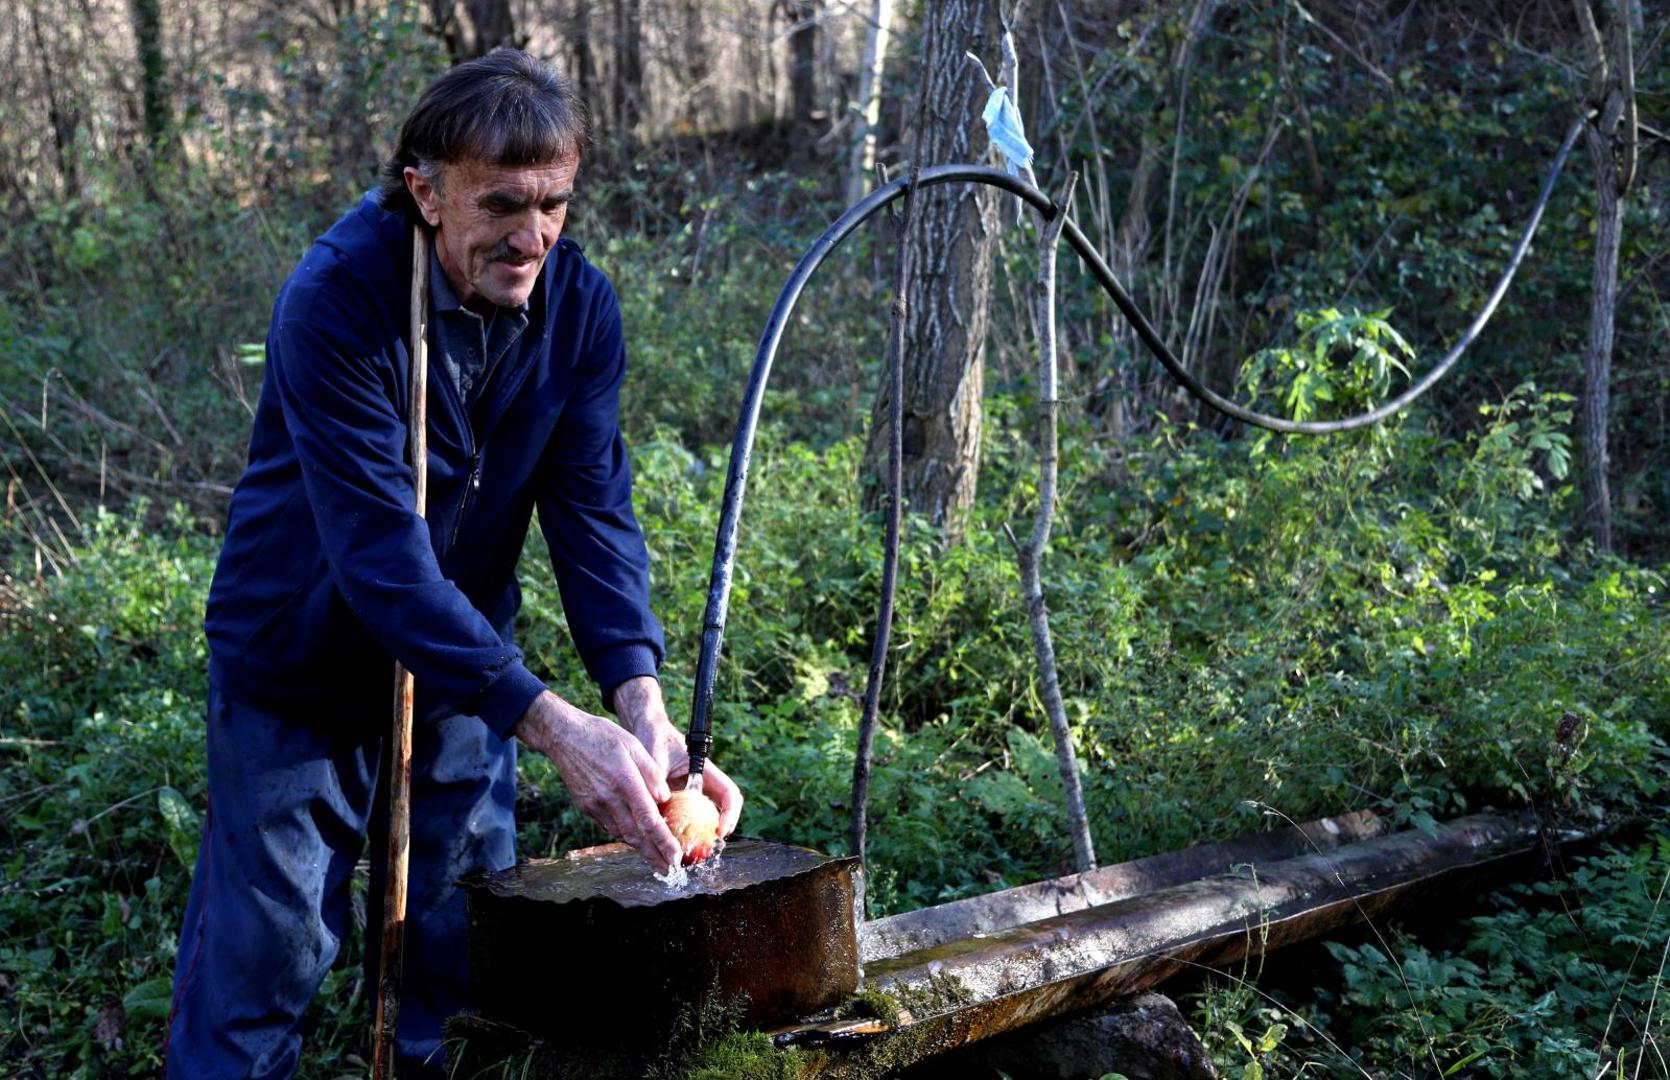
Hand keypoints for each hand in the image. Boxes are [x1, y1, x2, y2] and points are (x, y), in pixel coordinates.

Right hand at [514, 690, 681, 870]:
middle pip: (634, 835)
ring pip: (621, 834)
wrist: (564, 736)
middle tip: (668, 870)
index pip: (648, 819)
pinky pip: (609, 825)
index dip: (663, 841)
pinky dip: (623, 834)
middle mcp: (609, 798)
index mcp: (625, 781)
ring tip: (655, 859)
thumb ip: (652, 774)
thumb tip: (665, 800)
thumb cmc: (603, 736)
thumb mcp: (634, 746)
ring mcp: (595, 805)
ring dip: (639, 848)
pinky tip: (634, 839)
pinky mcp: (586, 807)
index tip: (675, 856)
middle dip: (653, 855)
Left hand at [612, 676, 743, 838]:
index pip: (729, 793)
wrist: (647, 731)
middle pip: (723, 808)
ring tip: (689, 850)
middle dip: (720, 830)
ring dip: (702, 833)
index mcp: (705, 771)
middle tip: (708, 848)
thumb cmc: (654, 739)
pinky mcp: (680, 798)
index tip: (720, 830)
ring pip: (704, 815)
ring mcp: (693, 791)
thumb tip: (656, 801)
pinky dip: (683, 829)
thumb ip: (655, 778)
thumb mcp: (654, 758)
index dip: (730, 813)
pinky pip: (686, 817)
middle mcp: (703, 782)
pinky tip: (670, 840)